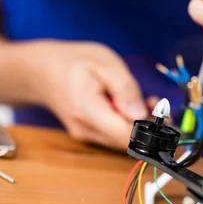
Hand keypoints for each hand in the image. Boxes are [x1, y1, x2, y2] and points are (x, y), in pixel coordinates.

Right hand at [24, 41, 146, 149]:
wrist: (39, 71)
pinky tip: (130, 106)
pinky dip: (128, 124)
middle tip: (157, 103)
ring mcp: (86, 136)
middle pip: (128, 141)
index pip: (126, 135)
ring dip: (140, 125)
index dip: (150, 131)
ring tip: (145, 100)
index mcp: (88, 110)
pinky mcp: (89, 135)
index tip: (163, 116)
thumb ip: (125, 89)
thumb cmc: (71, 62)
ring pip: (123, 141)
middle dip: (149, 127)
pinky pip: (114, 136)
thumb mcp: (103, 62)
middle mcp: (86, 130)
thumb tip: (141, 114)